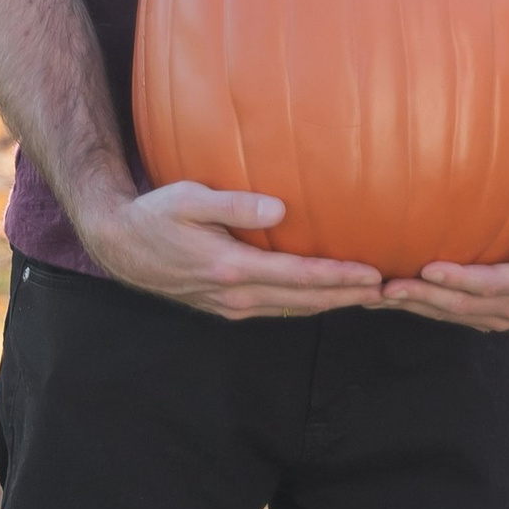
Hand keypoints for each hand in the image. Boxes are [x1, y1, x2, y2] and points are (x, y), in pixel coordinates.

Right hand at [78, 181, 384, 321]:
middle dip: (348, 296)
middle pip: (305, 301)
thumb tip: (281, 208)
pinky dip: (308, 304)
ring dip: (332, 304)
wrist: (119, 246)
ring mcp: (232, 306)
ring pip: (295, 309)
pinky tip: (328, 297)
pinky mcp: (228, 307)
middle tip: (389, 290)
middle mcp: (236, 295)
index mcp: (231, 268)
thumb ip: (235, 204)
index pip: (298, 276)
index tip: (373, 275)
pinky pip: (279, 309)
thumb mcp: (189, 199)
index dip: (339, 277)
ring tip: (369, 296)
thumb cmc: (155, 214)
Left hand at [379, 199, 508, 332]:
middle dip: (422, 298)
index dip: (458, 280)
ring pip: (449, 315)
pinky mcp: (484, 314)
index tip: (428, 269)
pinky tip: (389, 299)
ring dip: (413, 307)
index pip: (489, 284)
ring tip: (374, 297)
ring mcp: (497, 315)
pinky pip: (448, 314)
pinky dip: (419, 307)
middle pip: (460, 306)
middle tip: (385, 288)